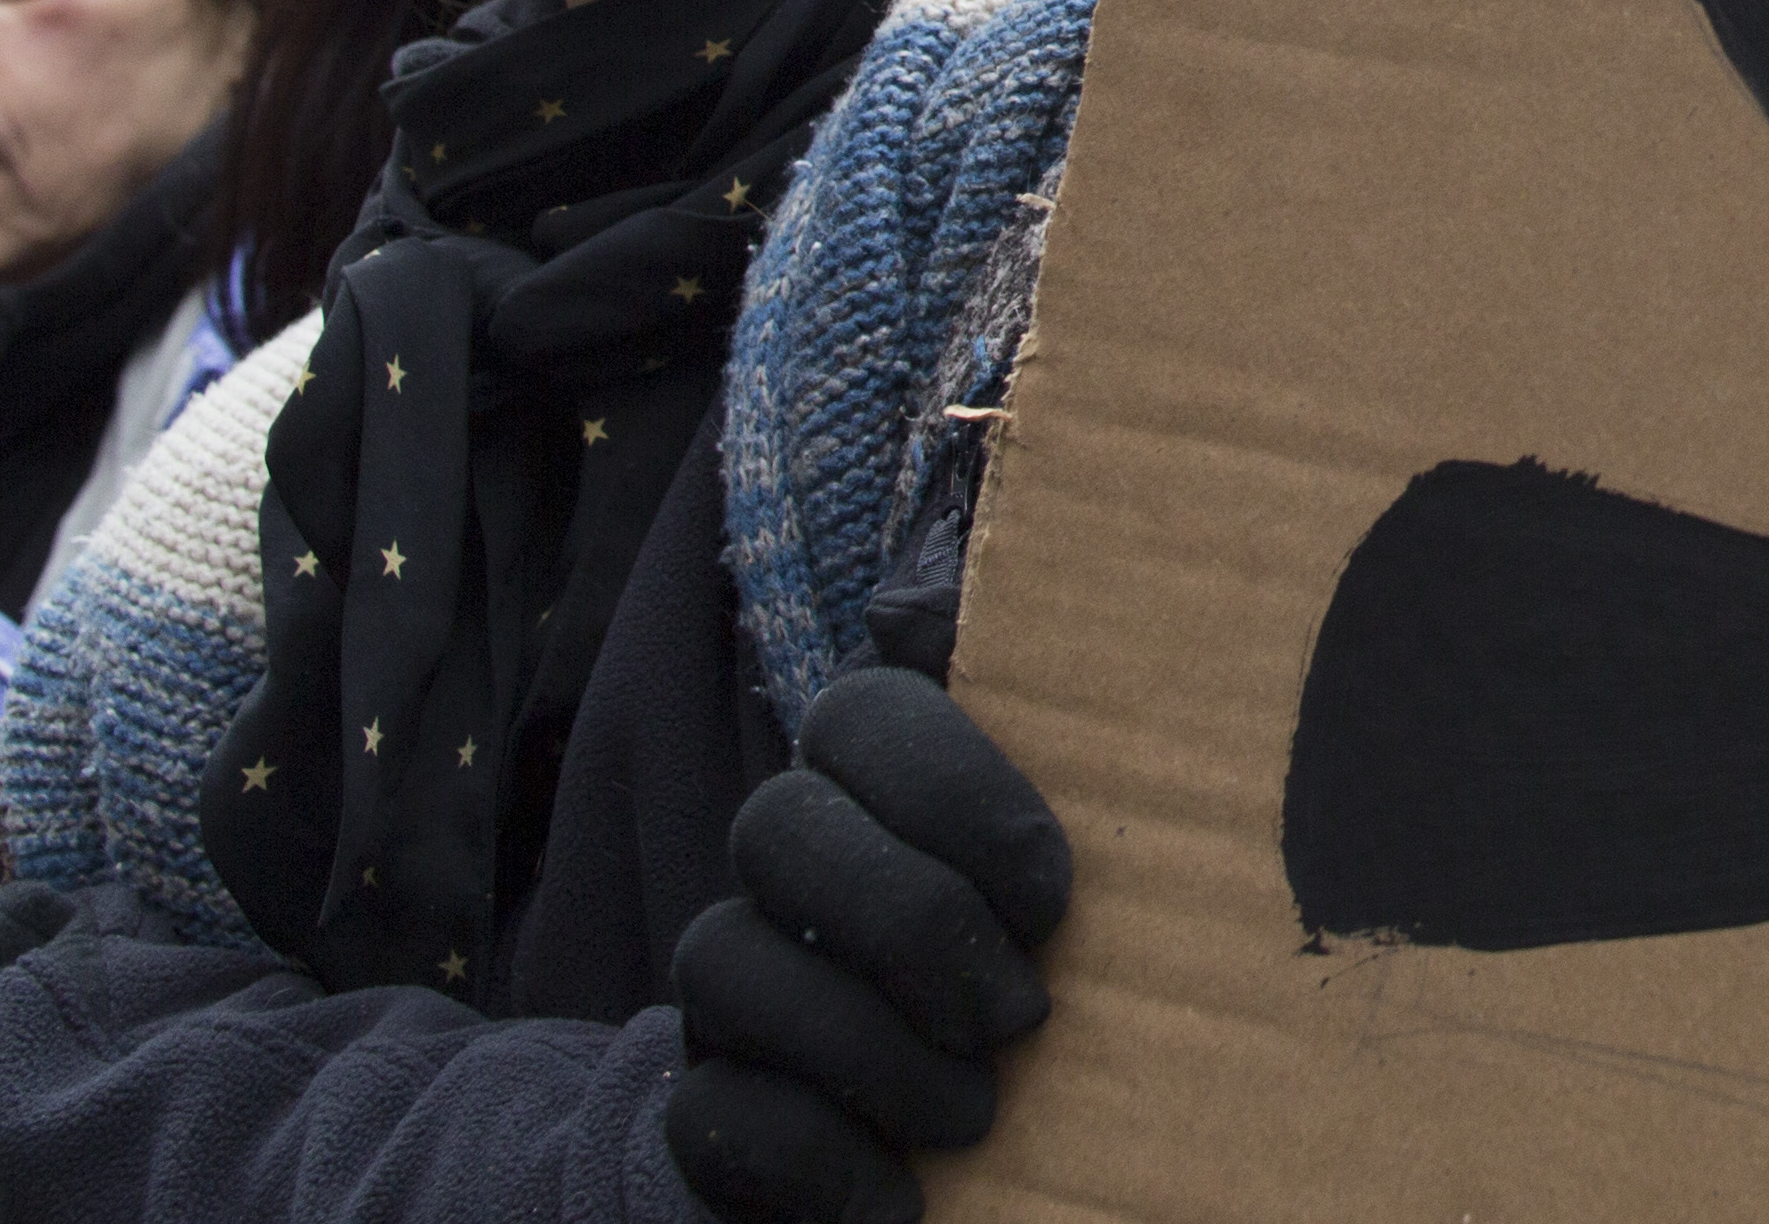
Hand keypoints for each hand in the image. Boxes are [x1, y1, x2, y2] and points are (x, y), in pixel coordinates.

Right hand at [666, 668, 1075, 1223]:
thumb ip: (1071, 731)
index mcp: (869, 777)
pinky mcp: (697, 1105)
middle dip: (913, 926)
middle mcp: (779, 861)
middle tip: (1020, 1017)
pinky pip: (712, 1112)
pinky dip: (820, 1162)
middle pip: (779, 828)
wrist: (910, 1133)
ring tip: (975, 1112)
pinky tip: (900, 1195)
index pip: (867, 712)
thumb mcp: (1066, 857)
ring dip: (874, 1055)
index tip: (1055, 901)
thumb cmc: (1023, 968)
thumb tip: (1018, 604)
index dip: (958, 796)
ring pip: (729, 966)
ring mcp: (724, 982)